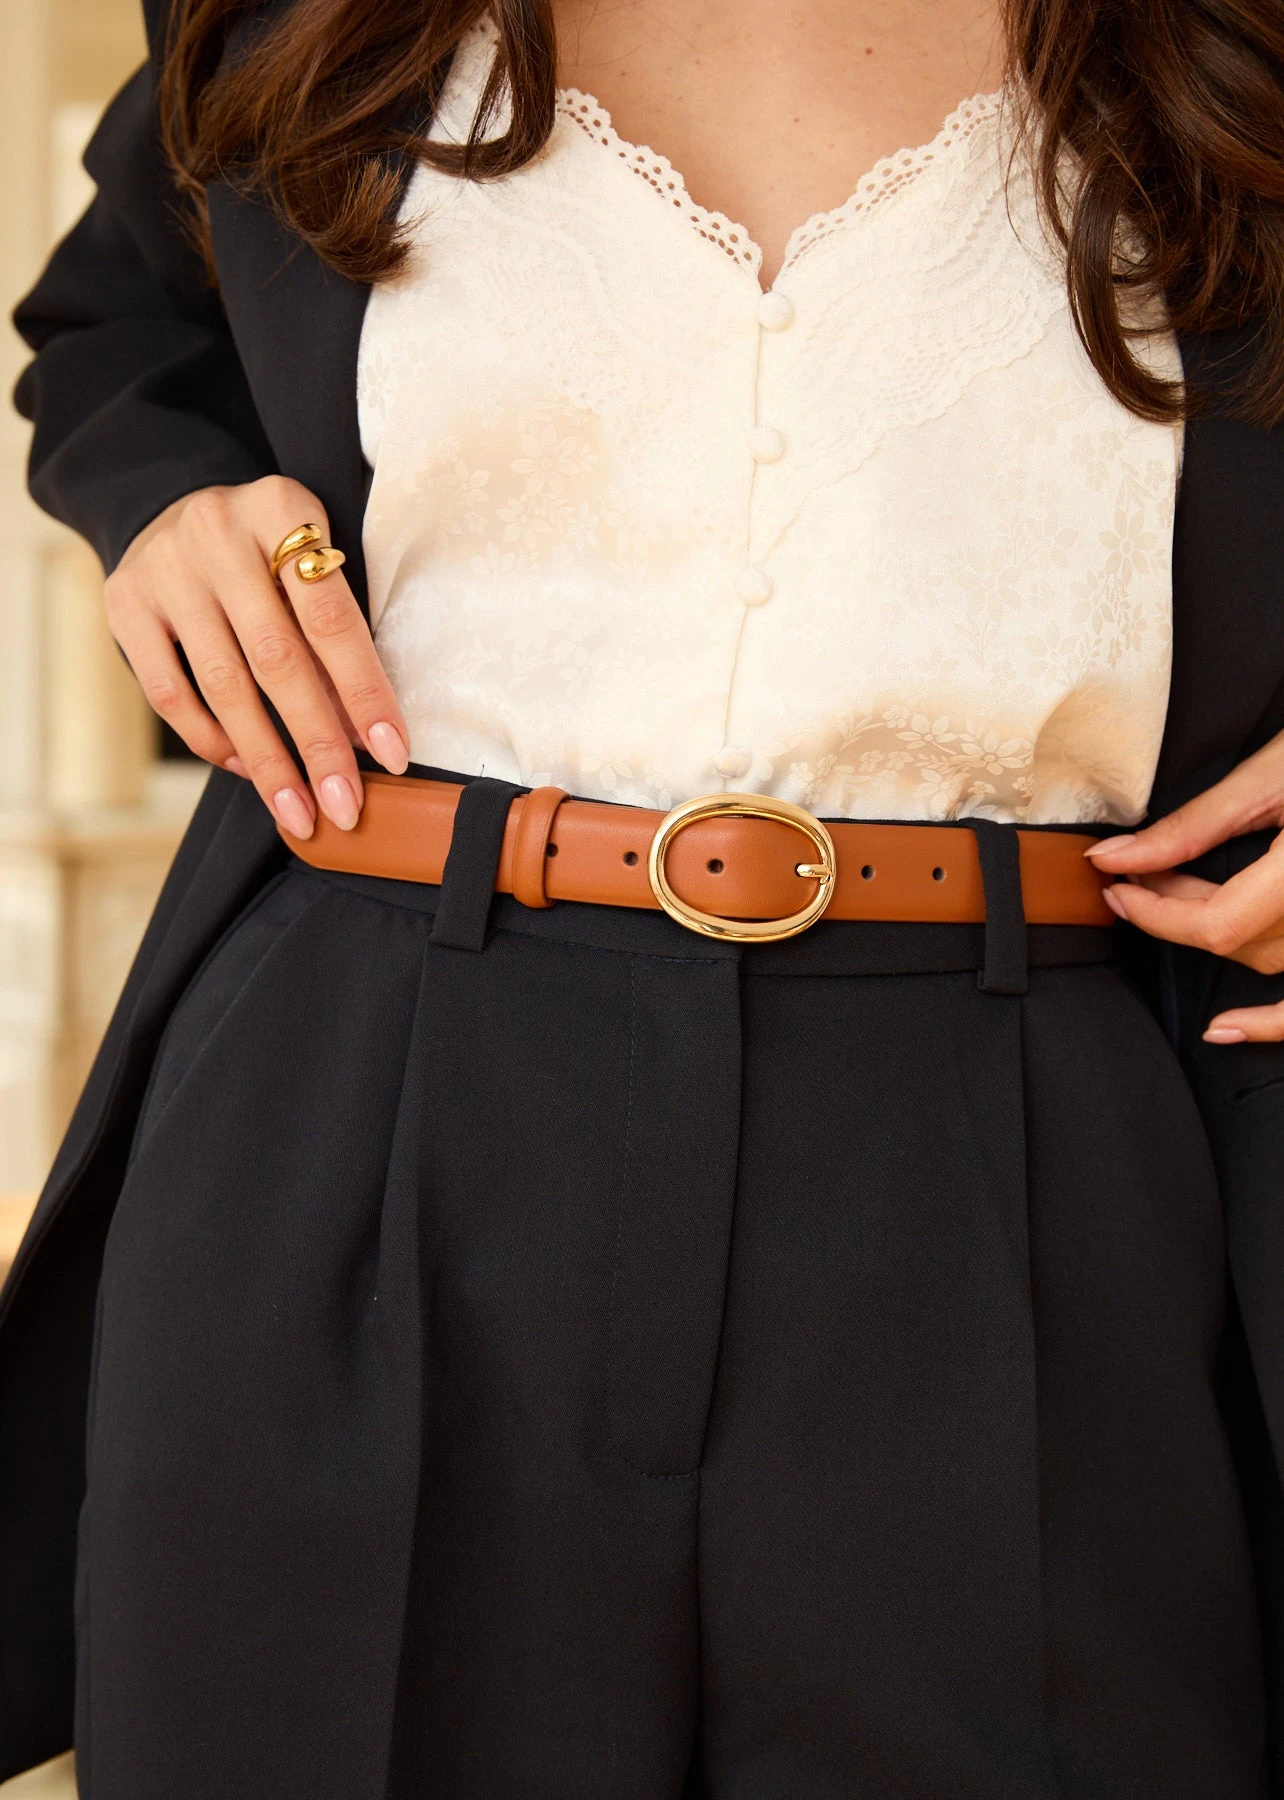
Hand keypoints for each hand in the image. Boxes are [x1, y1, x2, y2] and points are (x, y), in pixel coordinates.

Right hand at [104, 475, 409, 839]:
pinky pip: (170, 694)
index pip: (332, 618)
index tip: (392, 754)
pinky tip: (247, 769)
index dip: (365, 692)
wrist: (174, 506)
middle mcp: (217, 532)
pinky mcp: (125, 603)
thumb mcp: (310, 557)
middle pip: (278, 658)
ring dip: (267, 761)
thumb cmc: (269, 549)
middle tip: (346, 806)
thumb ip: (335, 627)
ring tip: (299, 812)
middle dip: (317, 743)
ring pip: (224, 685)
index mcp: (281, 509)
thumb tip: (364, 735)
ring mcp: (164, 568)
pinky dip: (212, 740)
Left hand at [1084, 736, 1283, 1043]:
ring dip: (1215, 936)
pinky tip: (1226, 1028)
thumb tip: (1117, 856)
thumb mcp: (1268, 777)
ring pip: (1272, 963)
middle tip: (1141, 870)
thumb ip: (1192, 826)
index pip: (1219, 924)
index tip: (1116, 887)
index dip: (1156, 913)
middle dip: (1176, 910)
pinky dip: (1273, 1022)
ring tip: (1176, 893)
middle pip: (1240, 941)